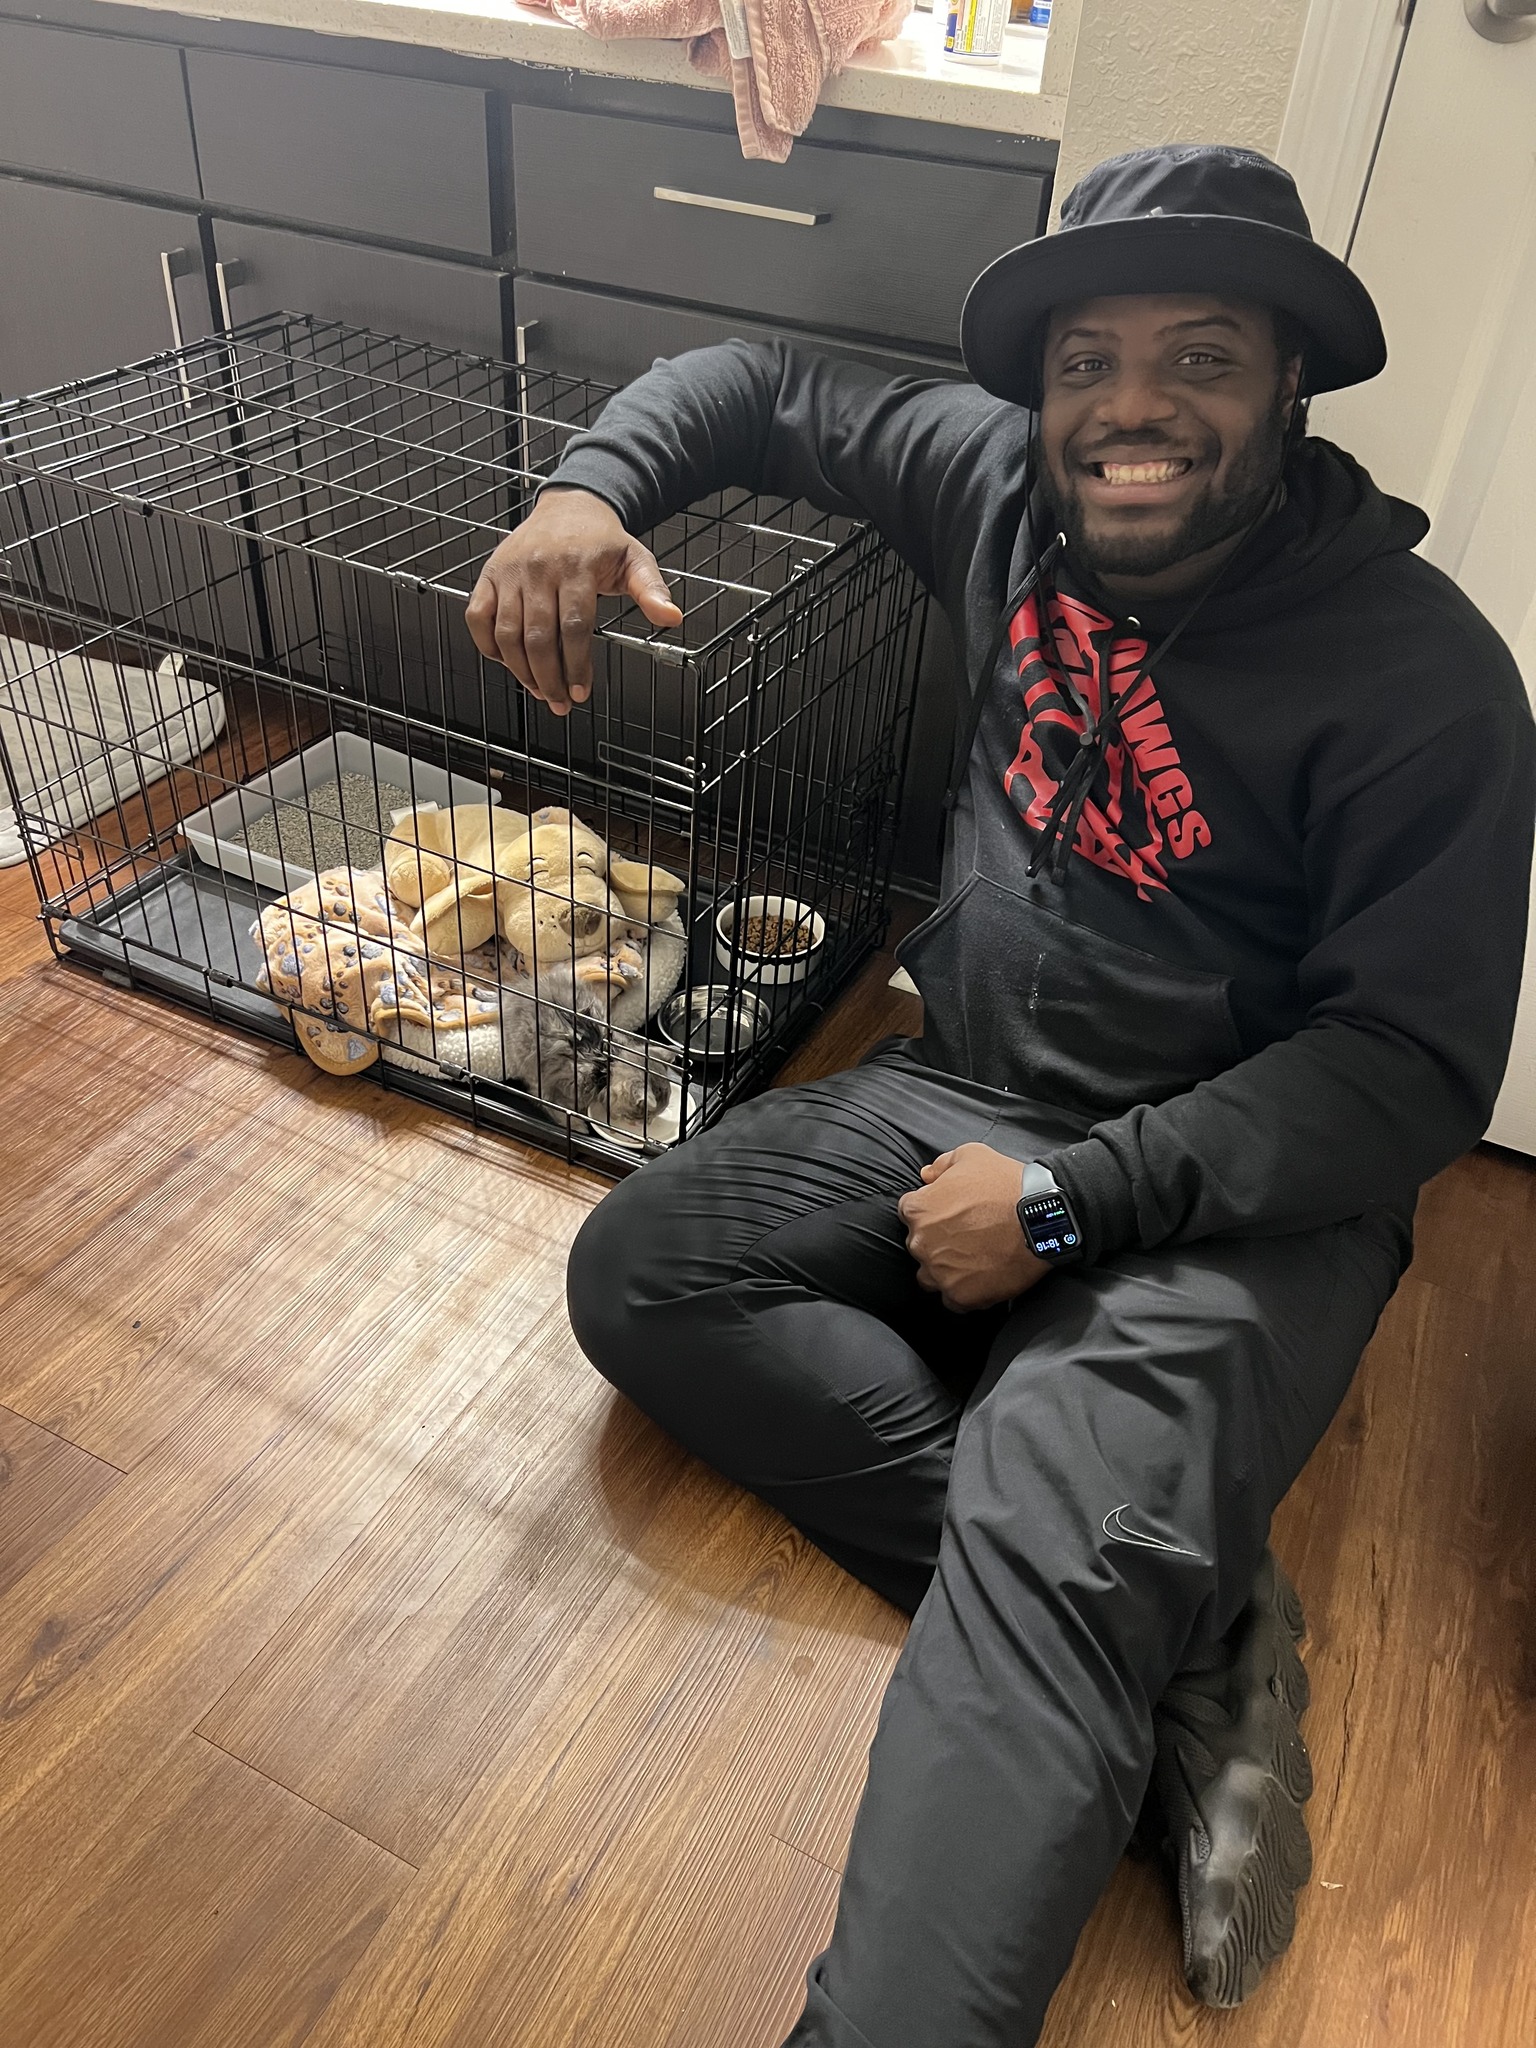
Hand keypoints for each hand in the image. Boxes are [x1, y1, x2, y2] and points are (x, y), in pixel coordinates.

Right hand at [465, 486, 682, 715]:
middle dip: (549, 679)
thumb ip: (652, 590)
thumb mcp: (635, 560)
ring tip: (540, 691)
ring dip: (521, 671)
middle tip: (560, 703)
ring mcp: (510, 572)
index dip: (576, 666)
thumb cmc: (602, 540)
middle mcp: (539, 568)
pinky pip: (478, 618)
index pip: (574, 627)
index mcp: (577, 566)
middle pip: (538, 637)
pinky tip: (509, 663)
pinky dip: (488, 646)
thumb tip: (671, 617)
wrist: (570, 505)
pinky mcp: (490, 575)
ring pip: (507, 633)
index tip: (581, 693)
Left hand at [897, 1142, 1051, 1312]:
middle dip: (936, 1241)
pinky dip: (963, 1292)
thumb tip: (926, 1176)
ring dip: (944, 1270)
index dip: (930, 1211)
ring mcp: (940, 1272)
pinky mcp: (961, 1295)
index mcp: (919, 1209)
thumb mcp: (972, 1155)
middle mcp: (921, 1243)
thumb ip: (942, 1164)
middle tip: (965, 1236)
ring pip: (930, 1277)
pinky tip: (980, 1279)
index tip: (949, 1213)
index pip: (909, 1212)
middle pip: (918, 1246)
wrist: (1040, 1218)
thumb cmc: (1006, 1184)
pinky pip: (952, 1300)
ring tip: (971, 1261)